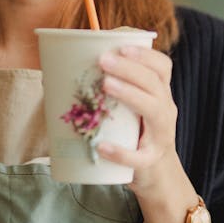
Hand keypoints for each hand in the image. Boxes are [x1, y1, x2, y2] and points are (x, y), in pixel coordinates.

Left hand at [97, 45, 177, 195]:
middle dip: (129, 69)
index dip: (145, 55)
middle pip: (154, 83)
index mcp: (160, 93)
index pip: (162, 67)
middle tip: (102, 60)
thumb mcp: (131, 106)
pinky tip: (102, 145)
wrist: (158, 175)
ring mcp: (161, 136)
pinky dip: (121, 152)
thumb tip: (58, 69)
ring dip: (129, 95)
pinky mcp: (149, 161)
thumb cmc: (135, 131)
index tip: (121, 47)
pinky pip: (138, 157)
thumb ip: (108, 87)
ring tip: (106, 85)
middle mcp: (165, 110)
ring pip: (152, 111)